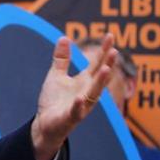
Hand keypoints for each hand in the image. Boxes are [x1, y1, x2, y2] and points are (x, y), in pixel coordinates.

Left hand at [31, 33, 116, 159]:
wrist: (44, 124)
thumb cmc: (54, 100)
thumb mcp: (56, 76)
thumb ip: (62, 59)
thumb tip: (64, 38)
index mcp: (84, 81)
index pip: (97, 63)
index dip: (104, 50)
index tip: (110, 35)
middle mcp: (87, 92)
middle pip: (100, 76)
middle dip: (108, 64)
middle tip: (114, 51)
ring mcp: (81, 105)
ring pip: (94, 93)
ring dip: (100, 82)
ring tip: (107, 69)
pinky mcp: (71, 118)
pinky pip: (77, 111)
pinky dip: (79, 105)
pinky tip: (80, 98)